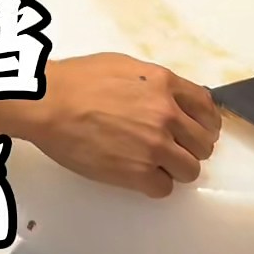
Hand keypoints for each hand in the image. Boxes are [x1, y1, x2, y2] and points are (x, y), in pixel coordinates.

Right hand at [27, 53, 220, 197]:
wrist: (47, 102)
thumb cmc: (76, 80)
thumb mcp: (123, 66)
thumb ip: (154, 82)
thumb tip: (171, 97)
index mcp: (164, 84)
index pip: (207, 109)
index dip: (205, 123)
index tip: (197, 130)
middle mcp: (166, 114)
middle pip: (204, 143)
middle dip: (190, 147)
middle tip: (171, 148)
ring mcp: (155, 145)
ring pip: (190, 169)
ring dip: (175, 168)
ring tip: (152, 163)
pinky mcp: (138, 173)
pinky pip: (165, 188)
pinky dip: (155, 183)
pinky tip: (137, 173)